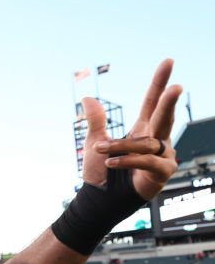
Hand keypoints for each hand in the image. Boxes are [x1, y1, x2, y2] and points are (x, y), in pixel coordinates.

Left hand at [81, 59, 181, 199]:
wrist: (99, 201)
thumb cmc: (101, 174)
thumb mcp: (94, 143)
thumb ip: (95, 121)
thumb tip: (86, 97)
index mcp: (142, 129)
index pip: (152, 101)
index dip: (159, 82)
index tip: (168, 61)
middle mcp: (155, 140)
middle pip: (163, 116)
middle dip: (169, 102)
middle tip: (176, 87)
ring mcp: (162, 156)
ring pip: (146, 143)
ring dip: (120, 146)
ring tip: (99, 150)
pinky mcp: (162, 173)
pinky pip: (147, 161)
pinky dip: (127, 160)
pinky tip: (111, 163)